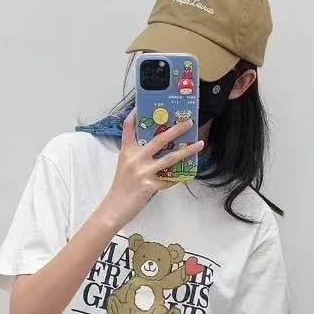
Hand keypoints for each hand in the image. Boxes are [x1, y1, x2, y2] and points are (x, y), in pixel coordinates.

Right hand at [95, 109, 203, 230]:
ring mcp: (143, 172)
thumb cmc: (120, 187)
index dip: (134, 116)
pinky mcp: (149, 185)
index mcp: (127, 152)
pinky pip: (168, 180)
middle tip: (189, 122)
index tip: (141, 106)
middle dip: (176, 129)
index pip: (128, 128)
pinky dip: (178, 177)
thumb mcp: (124, 166)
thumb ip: (135, 155)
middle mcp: (135, 159)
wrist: (114, 207)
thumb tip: (153, 148)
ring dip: (186, 151)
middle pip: (159, 139)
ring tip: (199, 144)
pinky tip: (186, 173)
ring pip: (170, 158)